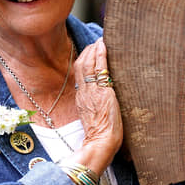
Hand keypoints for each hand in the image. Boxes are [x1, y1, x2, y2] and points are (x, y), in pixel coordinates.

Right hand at [72, 38, 122, 174]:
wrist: (101, 143)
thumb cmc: (102, 136)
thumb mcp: (95, 117)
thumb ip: (96, 106)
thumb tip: (104, 102)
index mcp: (82, 99)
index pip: (79, 74)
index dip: (84, 60)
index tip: (90, 52)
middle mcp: (84, 93)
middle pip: (81, 65)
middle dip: (88, 52)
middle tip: (96, 43)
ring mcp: (92, 92)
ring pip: (88, 64)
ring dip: (94, 50)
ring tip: (101, 41)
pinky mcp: (102, 92)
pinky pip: (99, 69)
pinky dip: (100, 55)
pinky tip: (104, 46)